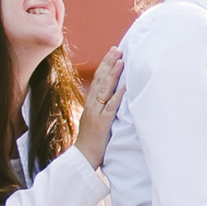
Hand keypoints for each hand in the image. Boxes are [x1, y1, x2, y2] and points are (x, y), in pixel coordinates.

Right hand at [73, 48, 124, 166]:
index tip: (113, 51)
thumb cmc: (93, 139)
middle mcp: (92, 104)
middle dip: (109, 63)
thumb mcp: (97, 118)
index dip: (106, 64)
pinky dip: (117, 96)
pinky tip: (124, 87)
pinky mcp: (102, 123)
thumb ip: (103, 105)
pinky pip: (110, 107)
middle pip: (100, 79)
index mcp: (92, 102)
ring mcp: (96, 113)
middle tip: (117, 49)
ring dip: (113, 74)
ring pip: (104, 89)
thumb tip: (115, 93)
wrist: (82, 157)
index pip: (98, 78)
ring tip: (121, 61)